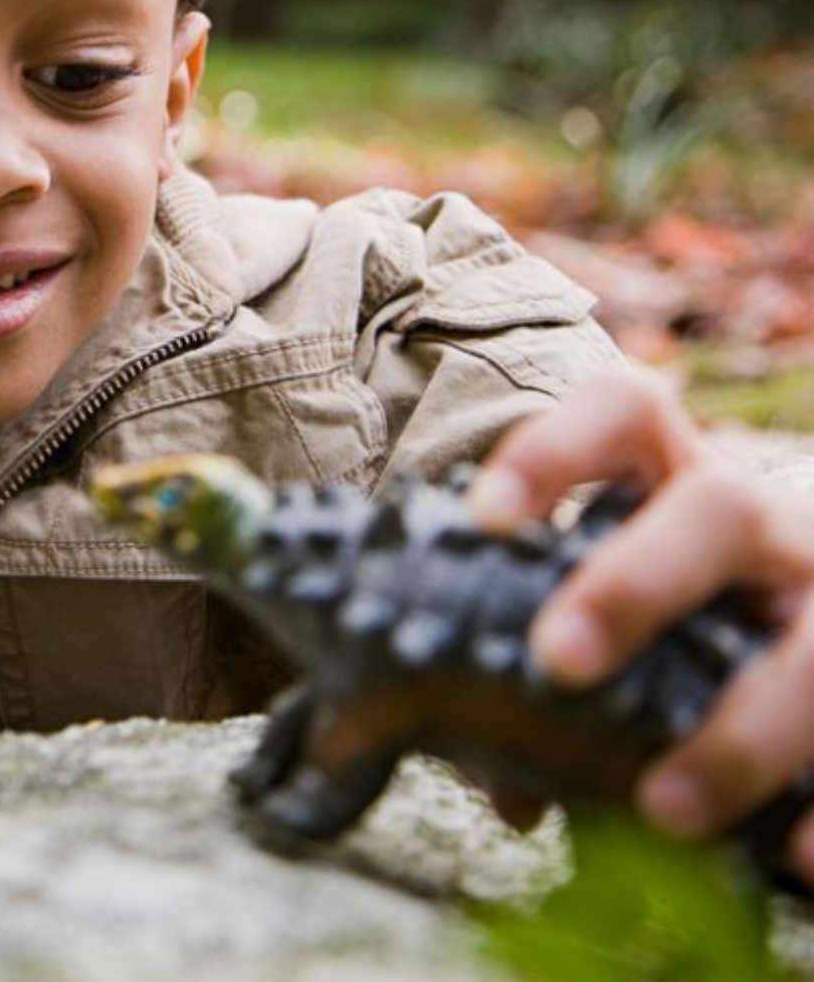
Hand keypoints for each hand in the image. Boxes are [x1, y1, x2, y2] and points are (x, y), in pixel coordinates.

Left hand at [469, 369, 813, 877]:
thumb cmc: (705, 616)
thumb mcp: (642, 614)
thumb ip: (569, 677)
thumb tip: (511, 790)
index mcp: (684, 482)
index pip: (627, 413)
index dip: (554, 450)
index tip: (485, 518)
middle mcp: (775, 523)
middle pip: (721, 507)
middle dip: (636, 582)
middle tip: (557, 661)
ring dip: (741, 731)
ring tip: (663, 807)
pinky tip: (794, 856)